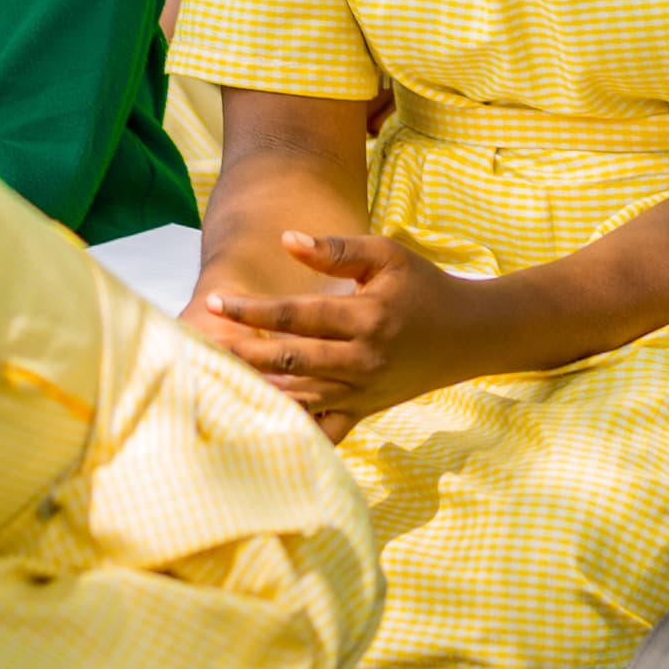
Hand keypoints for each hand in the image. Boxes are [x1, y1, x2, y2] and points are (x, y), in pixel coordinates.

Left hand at [196, 231, 494, 431]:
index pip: (297, 315)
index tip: (215, 303)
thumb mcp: (388, 255)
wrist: (469, 335)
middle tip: (199, 343)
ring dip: (255, 388)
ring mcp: (363, 392)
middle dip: (241, 351)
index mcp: (366, 317)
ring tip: (213, 376)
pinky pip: (322, 429)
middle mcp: (363, 360)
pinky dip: (290, 428)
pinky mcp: (364, 413)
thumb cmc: (424, 287)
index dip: (253, 310)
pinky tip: (255, 420)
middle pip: (289, 360)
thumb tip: (286, 239)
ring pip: (299, 397)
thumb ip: (337, 250)